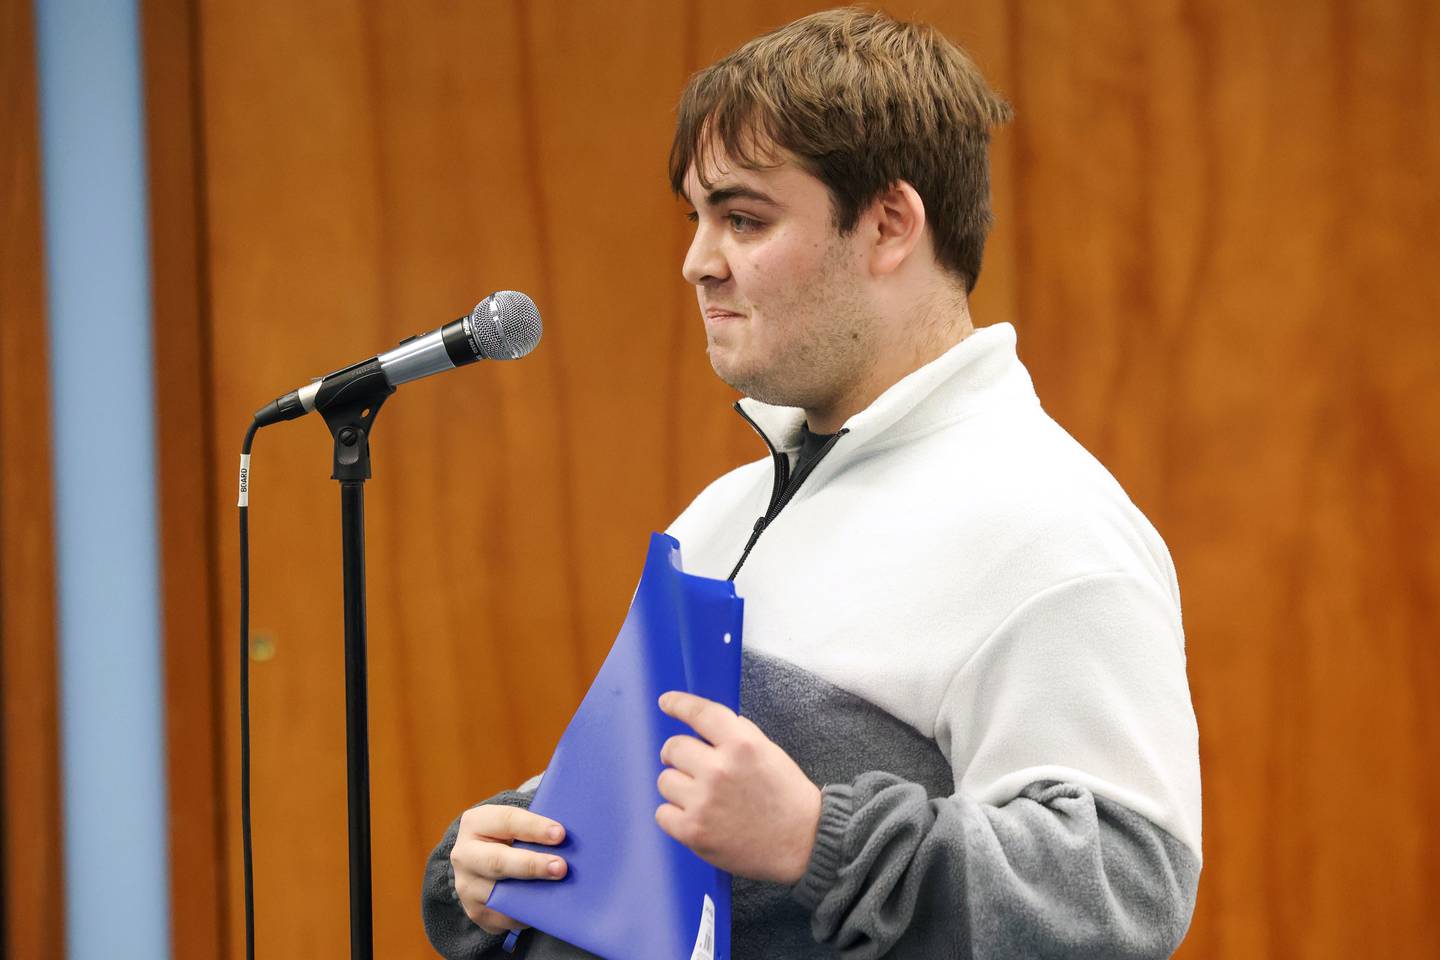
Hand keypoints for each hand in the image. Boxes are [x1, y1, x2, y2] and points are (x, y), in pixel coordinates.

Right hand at [450, 805, 567, 934]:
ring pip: (500, 894)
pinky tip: (547, 907)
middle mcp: (464, 855)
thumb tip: (568, 841)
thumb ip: (536, 830)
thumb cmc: (510, 837)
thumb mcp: (515, 824)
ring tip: (560, 891)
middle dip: (532, 865)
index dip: (534, 827)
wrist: (481, 861)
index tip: (560, 834)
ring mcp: (467, 886)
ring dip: (532, 894)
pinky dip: (528, 913)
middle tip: (561, 867)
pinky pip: (505, 916)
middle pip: (497, 862)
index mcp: (475, 823)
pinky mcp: (476, 911)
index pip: (506, 821)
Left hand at [655, 691, 821, 884]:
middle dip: (679, 755)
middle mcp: (719, 769)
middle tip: (692, 766)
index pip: (700, 713)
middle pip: (673, 748)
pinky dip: (675, 815)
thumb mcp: (769, 752)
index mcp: (741, 745)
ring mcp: (704, 801)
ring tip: (702, 797)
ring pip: (665, 781)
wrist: (803, 844)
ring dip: (679, 787)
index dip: (678, 704)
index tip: (666, 702)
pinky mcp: (693, 831)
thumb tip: (708, 724)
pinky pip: (662, 814)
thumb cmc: (787, 797)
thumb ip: (739, 734)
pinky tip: (696, 817)